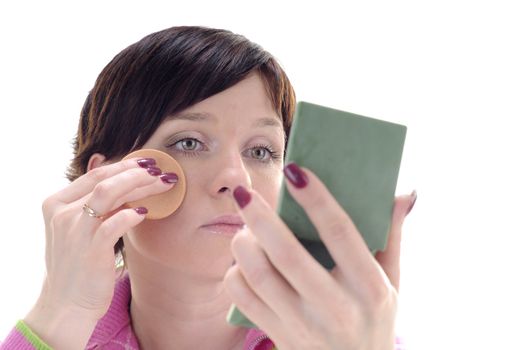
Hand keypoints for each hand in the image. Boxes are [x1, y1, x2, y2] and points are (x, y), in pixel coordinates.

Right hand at [25, 157, 173, 347]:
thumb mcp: (81, 228)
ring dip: (139, 185)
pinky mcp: (90, 250)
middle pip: (104, 179)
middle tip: (163, 171)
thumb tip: (125, 179)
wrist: (67, 304)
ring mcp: (74, 231)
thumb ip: (96, 205)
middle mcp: (62, 213)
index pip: (95, 174)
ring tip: (162, 183)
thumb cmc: (79, 263)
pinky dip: (130, 214)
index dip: (125, 165)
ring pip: (108, 193)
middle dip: (137, 172)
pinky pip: (113, 224)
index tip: (148, 163)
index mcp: (57, 203)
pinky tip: (145, 212)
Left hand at [224, 163, 415, 349]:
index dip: (317, 199)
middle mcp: (336, 307)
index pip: (340, 233)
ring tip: (245, 228)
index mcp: (370, 288)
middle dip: (259, 216)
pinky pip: (243, 298)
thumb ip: (392, 237)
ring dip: (243, 243)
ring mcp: (303, 325)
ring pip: (258, 274)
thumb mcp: (392, 282)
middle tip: (243, 192)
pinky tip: (243, 261)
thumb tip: (402, 193)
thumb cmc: (374, 320)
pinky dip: (235, 273)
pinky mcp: (279, 335)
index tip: (295, 171)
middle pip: (287, 253)